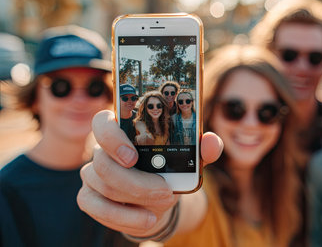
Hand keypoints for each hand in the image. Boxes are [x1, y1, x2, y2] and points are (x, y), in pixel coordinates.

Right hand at [77, 110, 222, 236]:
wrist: (160, 198)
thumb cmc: (170, 170)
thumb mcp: (189, 159)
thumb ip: (202, 148)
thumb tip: (210, 141)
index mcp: (122, 131)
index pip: (102, 123)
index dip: (112, 137)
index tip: (133, 156)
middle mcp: (102, 151)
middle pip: (103, 161)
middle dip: (136, 181)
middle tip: (164, 189)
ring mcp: (92, 175)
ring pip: (104, 186)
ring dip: (137, 199)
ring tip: (164, 202)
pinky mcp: (89, 198)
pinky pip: (98, 208)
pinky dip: (125, 217)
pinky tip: (147, 219)